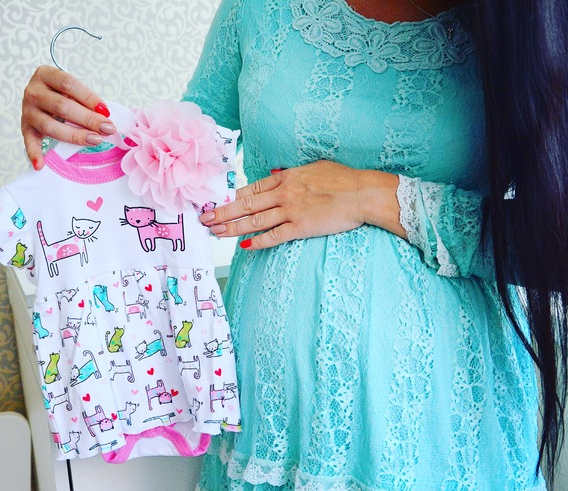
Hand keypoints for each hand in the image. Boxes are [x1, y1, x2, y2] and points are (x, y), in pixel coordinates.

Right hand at [21, 65, 118, 169]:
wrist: (39, 96)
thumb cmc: (61, 92)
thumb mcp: (71, 88)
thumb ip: (84, 99)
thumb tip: (105, 117)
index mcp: (45, 74)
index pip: (68, 84)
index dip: (89, 97)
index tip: (106, 111)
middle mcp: (33, 91)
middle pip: (62, 106)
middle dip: (88, 119)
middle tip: (107, 128)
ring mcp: (27, 110)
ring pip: (50, 126)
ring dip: (75, 135)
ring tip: (95, 140)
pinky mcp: (25, 127)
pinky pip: (29, 142)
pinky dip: (34, 154)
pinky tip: (41, 165)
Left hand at [198, 160, 403, 249]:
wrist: (363, 193)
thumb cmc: (343, 179)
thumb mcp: (314, 167)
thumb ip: (292, 173)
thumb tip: (274, 174)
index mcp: (286, 178)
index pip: (251, 188)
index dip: (231, 196)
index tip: (217, 202)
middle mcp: (284, 193)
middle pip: (245, 204)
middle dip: (222, 212)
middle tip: (204, 218)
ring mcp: (291, 210)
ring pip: (254, 220)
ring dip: (232, 227)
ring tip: (215, 232)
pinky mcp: (301, 226)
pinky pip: (274, 236)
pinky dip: (258, 241)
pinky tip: (244, 246)